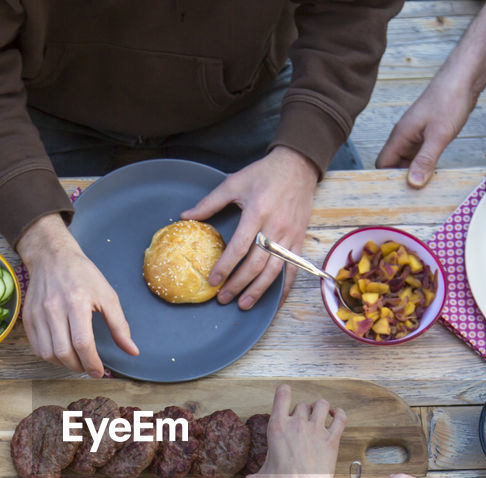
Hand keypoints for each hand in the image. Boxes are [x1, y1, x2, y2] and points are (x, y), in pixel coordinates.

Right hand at [17, 215, 137, 376]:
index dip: (92, 363)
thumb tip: (132, 350)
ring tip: (77, 362)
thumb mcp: (107, 295)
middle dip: (79, 367)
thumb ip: (120, 325)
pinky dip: (50, 356)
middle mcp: (54, 309)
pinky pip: (37, 347)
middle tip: (89, 369)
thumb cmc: (82, 275)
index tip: (99, 372)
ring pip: (48, 353)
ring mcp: (38, 313)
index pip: (82, 343)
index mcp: (76, 302)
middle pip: (64, 352)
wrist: (52, 257)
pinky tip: (62, 353)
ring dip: (64, 364)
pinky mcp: (28, 317)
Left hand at [181, 146, 317, 309]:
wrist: (298, 166)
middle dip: (238, 284)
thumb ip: (210, 202)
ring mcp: (289, 236)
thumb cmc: (264, 174)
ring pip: (274, 270)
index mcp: (257, 212)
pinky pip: (293, 268)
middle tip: (223, 298)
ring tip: (243, 304)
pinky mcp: (299, 240)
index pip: (240, 246)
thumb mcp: (234, 182)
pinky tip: (275, 301)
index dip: (225, 266)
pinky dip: (285, 287)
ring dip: (258, 290)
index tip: (213, 281)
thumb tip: (185, 216)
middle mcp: (275, 227)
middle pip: (256, 263)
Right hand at [245, 384, 345, 477]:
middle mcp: (297, 423)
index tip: (285, 394)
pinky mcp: (332, 438)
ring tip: (320, 415)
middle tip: (302, 423)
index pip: (282, 394)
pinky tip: (336, 416)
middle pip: (302, 404)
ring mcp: (316, 429)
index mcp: (278, 426)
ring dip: (321, 408)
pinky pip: (340, 417)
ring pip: (322, 405)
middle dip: (303, 411)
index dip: (284, 391)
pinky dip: (339, 414)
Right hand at [376, 74, 477, 187]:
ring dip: (414, 173)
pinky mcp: (427, 134)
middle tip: (412, 198)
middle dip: (401, 180)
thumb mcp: (439, 135)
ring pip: (408, 161)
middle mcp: (404, 136)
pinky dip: (424, 165)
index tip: (395, 195)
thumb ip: (425, 159)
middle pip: (394, 165)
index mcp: (400, 135)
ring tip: (424, 189)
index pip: (383, 164)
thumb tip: (413, 182)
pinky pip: (420, 155)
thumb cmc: (449, 100)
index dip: (385, 180)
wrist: (463, 79)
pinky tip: (433, 173)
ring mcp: (416, 135)